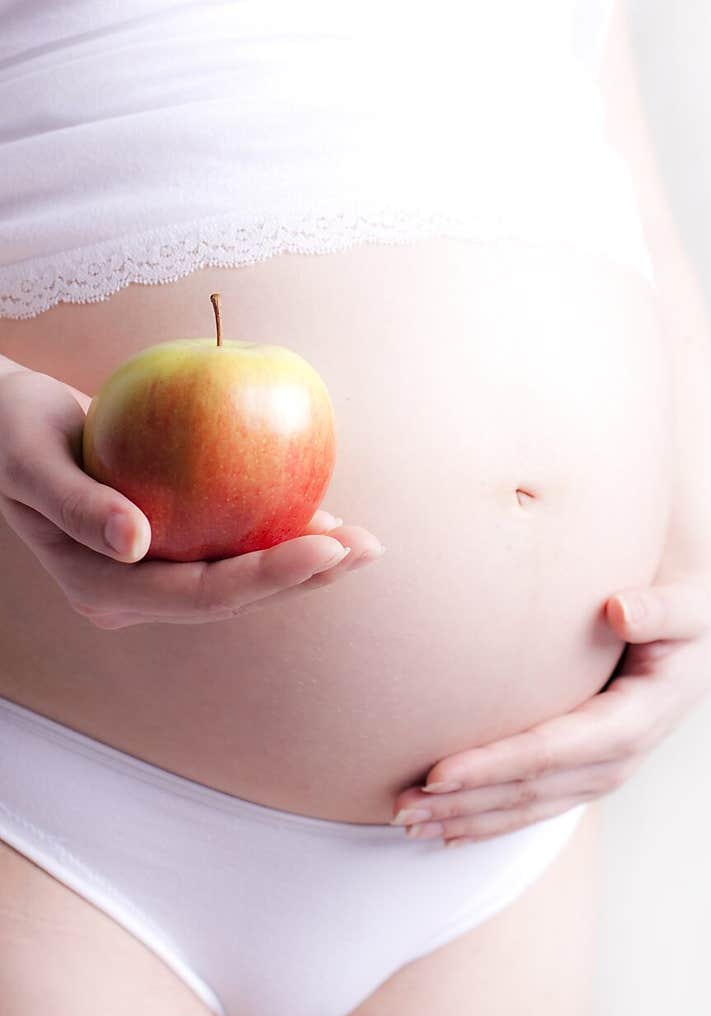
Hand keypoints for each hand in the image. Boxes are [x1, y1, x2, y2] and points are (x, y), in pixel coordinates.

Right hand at [0, 367, 384, 629]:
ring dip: (305, 561)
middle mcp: (135, 590)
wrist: (2, 420)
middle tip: (369, 547)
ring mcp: (155, 570)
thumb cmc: (8, 428)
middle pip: (235, 595)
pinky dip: (278, 527)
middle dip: (305, 576)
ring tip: (366, 542)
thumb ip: (77, 504)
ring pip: (242, 574)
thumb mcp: (29, 457)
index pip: (202, 594)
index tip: (327, 545)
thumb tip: (137, 544)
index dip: (269, 576)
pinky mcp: (171, 541)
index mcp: (103, 586)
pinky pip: (234, 540)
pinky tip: (325, 511)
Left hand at [391, 573, 710, 842]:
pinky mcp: (585, 773)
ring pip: (527, 807)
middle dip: (466, 803)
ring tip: (406, 822)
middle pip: (532, 791)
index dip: (496, 764)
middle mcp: (617, 758)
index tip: (439, 772)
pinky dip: (486, 821)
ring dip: (467, 819)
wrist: (703, 643)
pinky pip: (532, 805)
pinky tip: (443, 830)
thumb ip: (659, 609)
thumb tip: (620, 608)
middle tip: (402, 806)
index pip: (555, 749)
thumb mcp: (687, 608)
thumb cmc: (688, 615)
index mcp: (636, 720)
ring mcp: (601, 773)